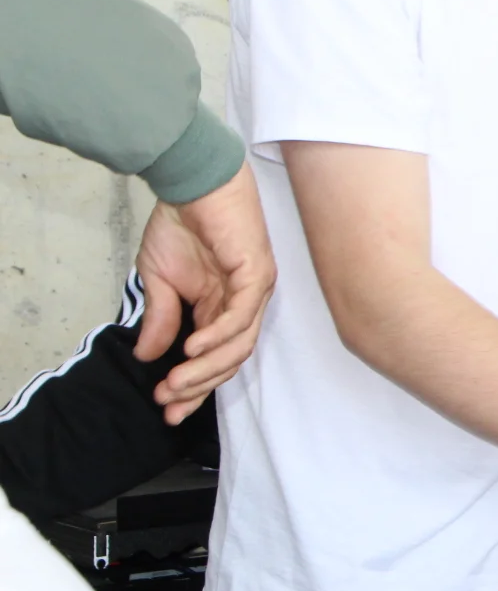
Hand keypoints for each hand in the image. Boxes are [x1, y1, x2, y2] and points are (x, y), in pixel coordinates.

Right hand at [133, 162, 275, 423]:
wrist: (188, 183)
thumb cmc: (179, 224)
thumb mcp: (159, 280)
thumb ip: (160, 319)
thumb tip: (147, 355)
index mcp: (221, 307)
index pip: (214, 358)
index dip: (193, 386)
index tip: (166, 407)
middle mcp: (242, 304)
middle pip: (229, 359)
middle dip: (197, 385)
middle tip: (168, 400)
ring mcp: (253, 290)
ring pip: (238, 344)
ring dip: (205, 368)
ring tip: (176, 382)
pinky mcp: (256, 273)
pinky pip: (241, 314)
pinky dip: (218, 335)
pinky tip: (191, 348)